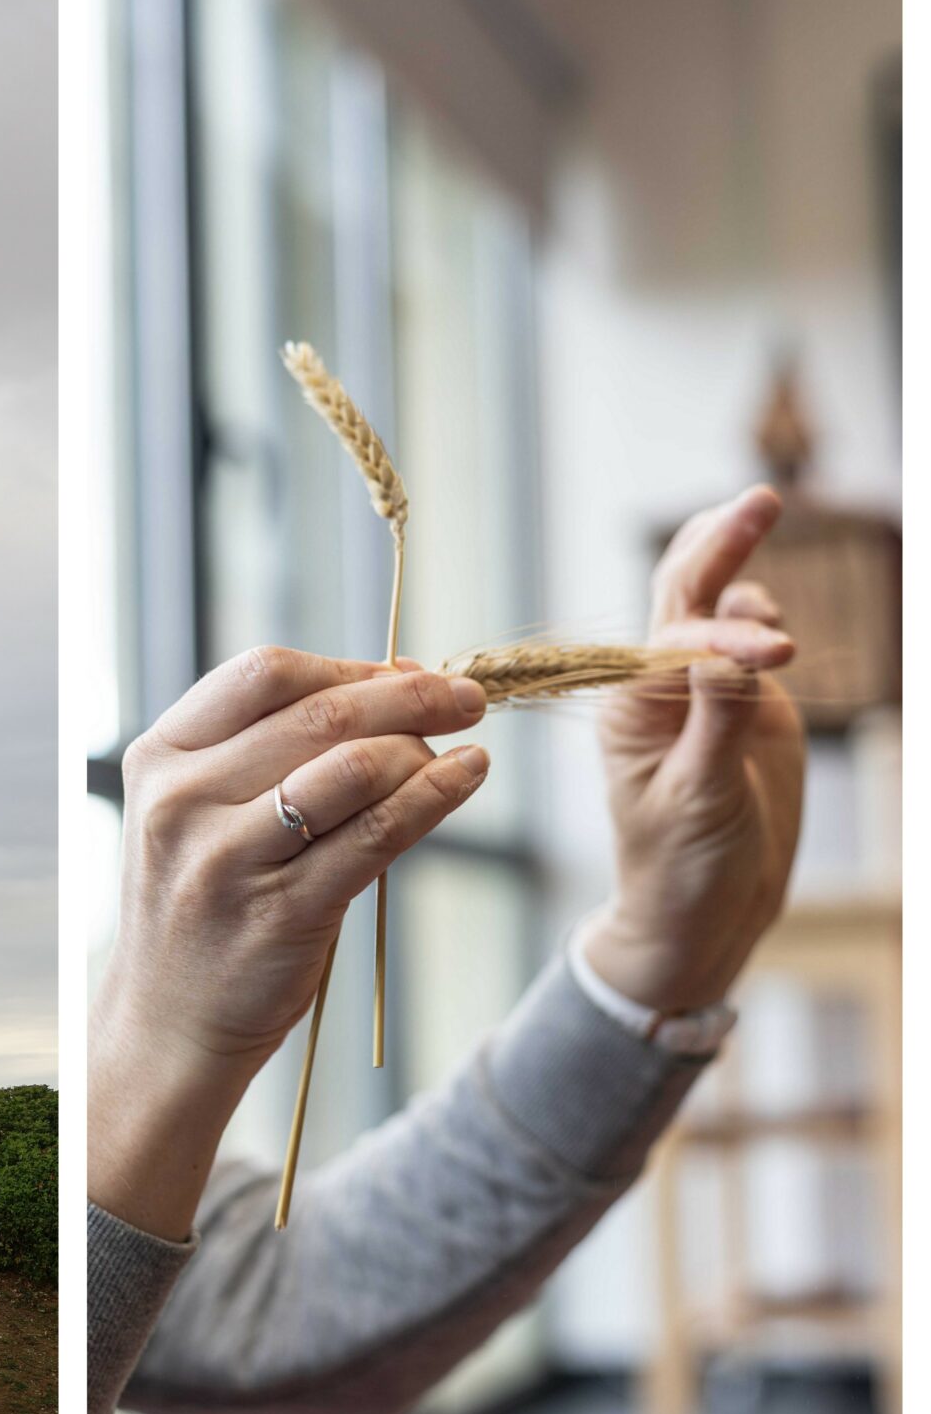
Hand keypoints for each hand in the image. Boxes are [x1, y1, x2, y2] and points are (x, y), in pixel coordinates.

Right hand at [91, 647, 489, 1238]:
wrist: (167, 1024)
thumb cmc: (203, 905)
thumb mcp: (202, 813)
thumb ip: (274, 750)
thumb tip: (396, 679)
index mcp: (160, 760)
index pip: (264, 677)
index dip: (348, 666)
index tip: (404, 673)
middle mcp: (183, 802)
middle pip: (318, 715)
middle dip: (409, 696)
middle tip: (469, 695)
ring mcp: (227, 859)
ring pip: (352, 768)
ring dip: (423, 747)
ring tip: (462, 749)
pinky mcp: (280, 913)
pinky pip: (376, 836)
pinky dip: (435, 798)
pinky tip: (465, 779)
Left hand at [586, 486, 805, 1011]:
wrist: (703, 914)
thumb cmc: (682, 866)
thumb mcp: (700, 800)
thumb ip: (718, 725)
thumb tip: (733, 653)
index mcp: (630, 707)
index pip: (674, 641)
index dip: (726, 635)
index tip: (782, 653)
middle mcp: (659, 687)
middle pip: (683, 597)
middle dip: (716, 544)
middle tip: (760, 498)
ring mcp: (703, 692)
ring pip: (715, 610)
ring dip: (737, 570)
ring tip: (757, 522)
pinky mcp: (747, 707)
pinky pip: (748, 644)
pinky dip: (759, 615)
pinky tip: (768, 607)